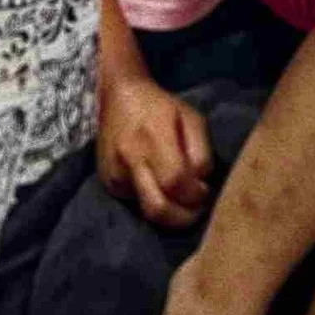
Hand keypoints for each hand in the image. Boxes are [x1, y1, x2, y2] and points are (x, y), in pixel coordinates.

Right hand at [98, 71, 213, 227]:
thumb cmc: (160, 106)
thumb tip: (202, 183)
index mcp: (152, 139)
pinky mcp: (108, 183)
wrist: (117, 97)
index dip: (195, 194)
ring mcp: (115, 175)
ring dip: (170, 215)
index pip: (175, 182)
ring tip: (183, 202)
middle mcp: (129, 160)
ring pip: (146, 212)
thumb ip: (201, 151)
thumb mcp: (191, 118)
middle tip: (197, 210)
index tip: (205, 190)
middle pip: (157, 209)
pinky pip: (136, 204)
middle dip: (183, 218)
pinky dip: (154, 202)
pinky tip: (162, 190)